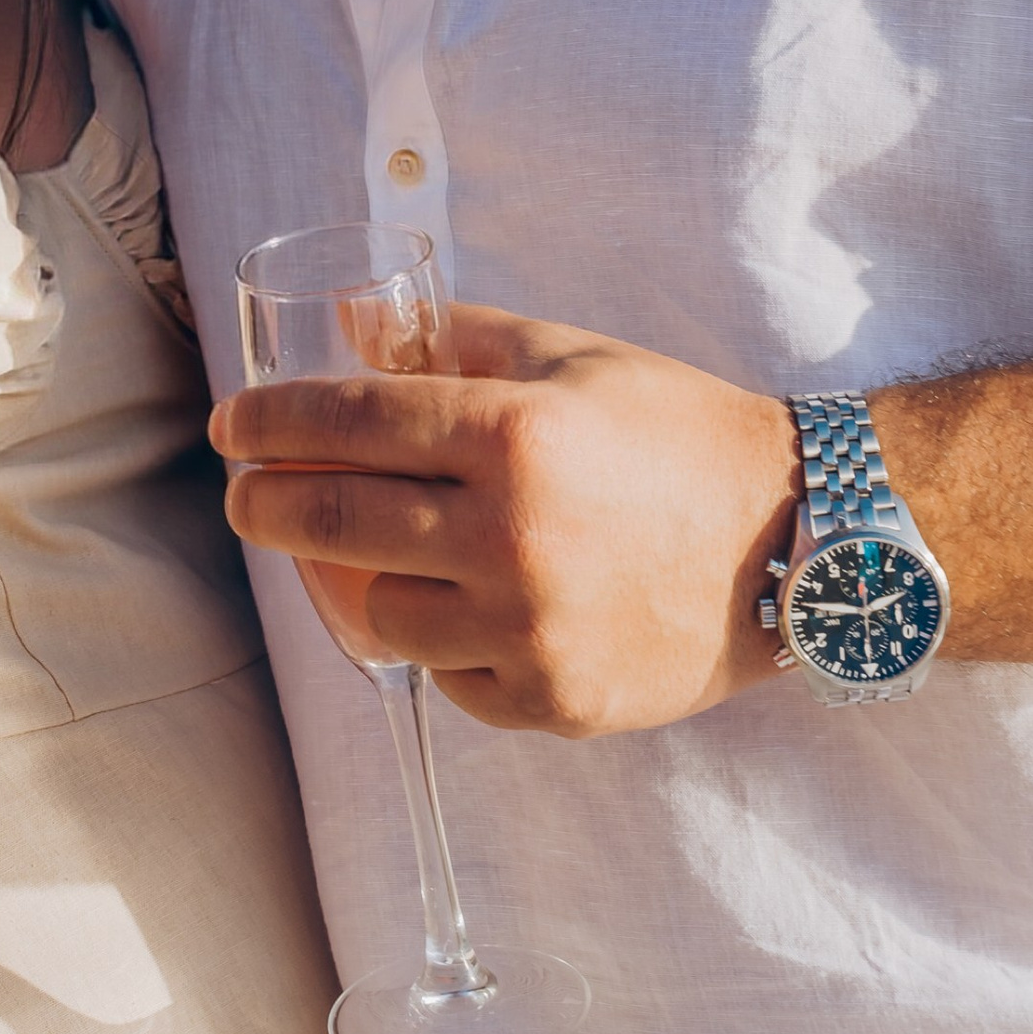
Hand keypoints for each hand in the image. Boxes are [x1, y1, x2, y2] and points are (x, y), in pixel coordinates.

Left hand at [212, 306, 799, 734]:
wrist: (798, 539)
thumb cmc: (676, 432)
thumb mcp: (570, 357)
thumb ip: (454, 340)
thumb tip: (353, 330)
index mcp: (514, 436)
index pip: (346, 423)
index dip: (271, 423)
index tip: (234, 428)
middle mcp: (512, 537)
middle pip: (330, 524)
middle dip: (265, 505)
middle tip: (249, 495)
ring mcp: (529, 631)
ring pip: (379, 614)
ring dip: (360, 580)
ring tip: (370, 553)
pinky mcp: (552, 703)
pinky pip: (449, 677)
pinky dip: (443, 643)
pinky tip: (463, 607)